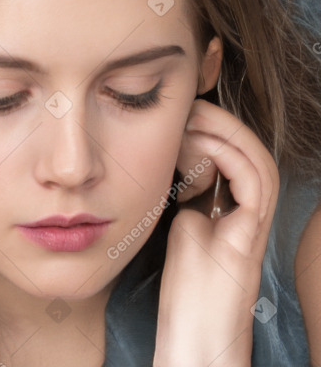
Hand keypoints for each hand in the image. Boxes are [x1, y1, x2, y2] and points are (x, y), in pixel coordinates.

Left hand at [153, 99, 278, 366]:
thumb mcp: (184, 227)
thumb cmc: (187, 284)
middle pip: (249, 150)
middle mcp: (249, 209)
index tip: (180, 116)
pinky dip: (228, 158)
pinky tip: (197, 150)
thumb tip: (184, 169)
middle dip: (219, 122)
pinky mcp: (251, 236)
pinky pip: (254, 183)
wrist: (197, 330)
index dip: (210, 129)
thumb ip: (191, 198)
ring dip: (224, 133)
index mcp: (234, 206)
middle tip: (188, 108)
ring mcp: (254, 222)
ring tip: (192, 120)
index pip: (233, 154)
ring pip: (257, 161)